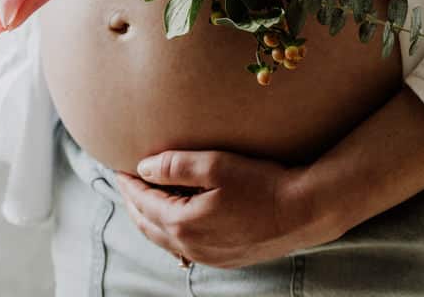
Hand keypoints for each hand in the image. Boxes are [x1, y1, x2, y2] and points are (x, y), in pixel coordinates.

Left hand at [113, 149, 318, 268]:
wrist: (303, 211)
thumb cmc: (262, 183)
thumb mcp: (216, 164)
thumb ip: (174, 165)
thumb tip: (143, 168)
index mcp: (183, 222)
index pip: (143, 201)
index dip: (129, 183)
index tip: (121, 167)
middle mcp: (191, 245)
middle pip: (146, 225)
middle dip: (133, 203)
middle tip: (126, 183)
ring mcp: (207, 256)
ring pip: (163, 240)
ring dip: (149, 219)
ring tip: (144, 199)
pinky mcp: (223, 259)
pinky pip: (183, 248)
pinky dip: (169, 232)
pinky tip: (174, 220)